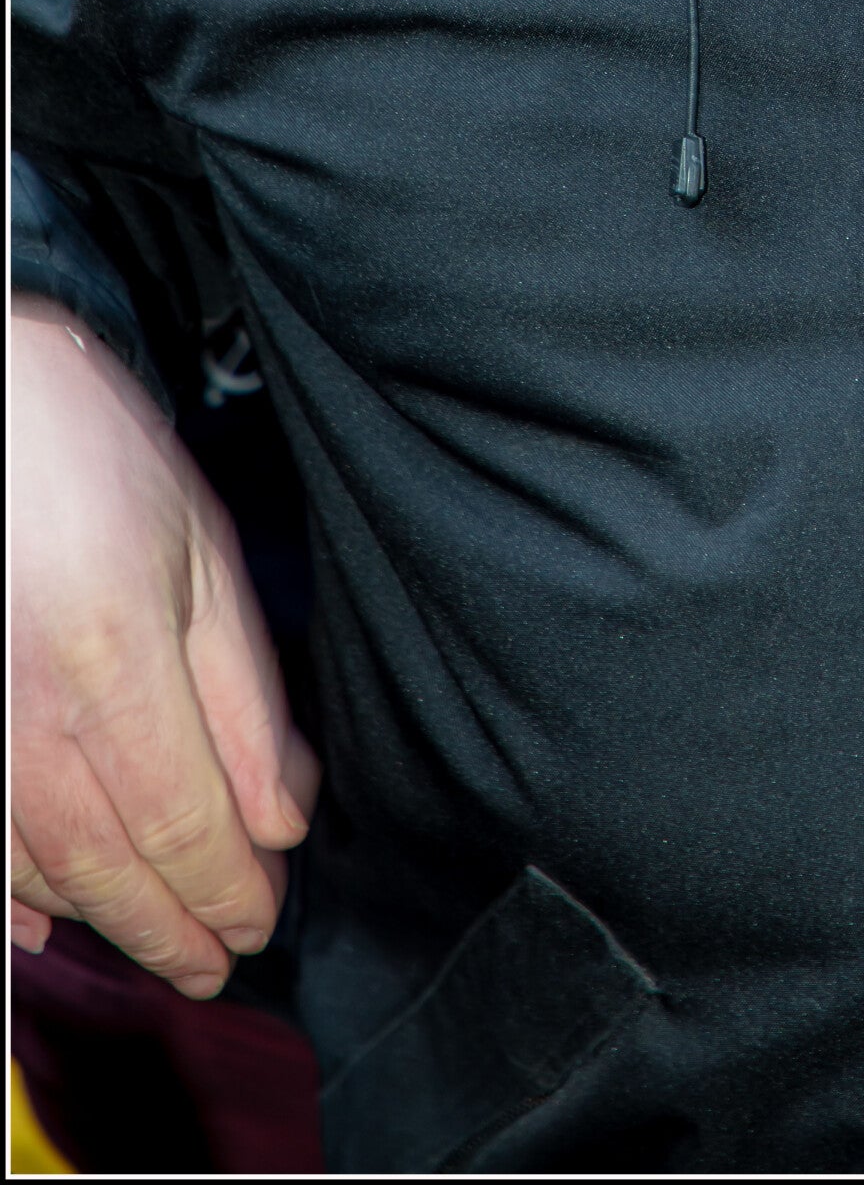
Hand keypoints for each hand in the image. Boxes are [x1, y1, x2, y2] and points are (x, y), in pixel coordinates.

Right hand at [10, 296, 319, 994]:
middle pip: (109, 864)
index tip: (263, 918)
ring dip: (103, 915)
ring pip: (36, 867)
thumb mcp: (200, 549)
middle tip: (218, 960)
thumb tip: (283, 815)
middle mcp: (25, 714)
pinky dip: (8, 898)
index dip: (228, 888)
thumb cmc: (87, 455)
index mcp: (113, 660)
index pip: (185, 821)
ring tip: (160, 941)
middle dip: (173, 926)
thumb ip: (244, 693)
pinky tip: (40, 926)